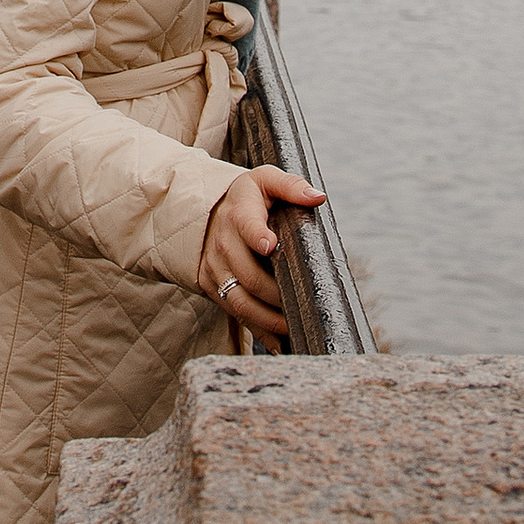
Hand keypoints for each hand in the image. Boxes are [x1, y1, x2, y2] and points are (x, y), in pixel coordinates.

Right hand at [195, 160, 325, 351]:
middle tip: (303, 305)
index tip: (271, 246)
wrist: (205, 210)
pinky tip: (279, 343)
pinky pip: (235, 313)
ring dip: (267, 319)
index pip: (246, 226)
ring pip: (239, 301)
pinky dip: (258, 331)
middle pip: (249, 275)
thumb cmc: (247, 197)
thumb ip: (291, 185)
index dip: (257, 236)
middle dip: (276, 295)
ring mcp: (215, 268)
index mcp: (239, 213)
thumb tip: (318, 197)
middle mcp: (223, 243)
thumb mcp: (265, 180)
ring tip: (292, 327)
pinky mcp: (212, 286)